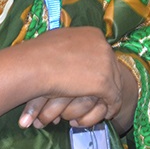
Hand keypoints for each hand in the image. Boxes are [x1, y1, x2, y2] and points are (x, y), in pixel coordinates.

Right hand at [16, 27, 136, 129]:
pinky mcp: (104, 82)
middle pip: (112, 67)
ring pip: (115, 83)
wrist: (34, 65)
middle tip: (102, 95)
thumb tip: (64, 45)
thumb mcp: (57, 42)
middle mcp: (103, 46)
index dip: (99, 68)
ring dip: (110, 96)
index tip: (94, 78)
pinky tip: (108, 114)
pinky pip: (113, 98)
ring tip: (107, 106)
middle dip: (107, 81)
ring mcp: (106, 64)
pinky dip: (111, 107)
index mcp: (93, 34)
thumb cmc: (38, 54)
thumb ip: (68, 45)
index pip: (103, 53)